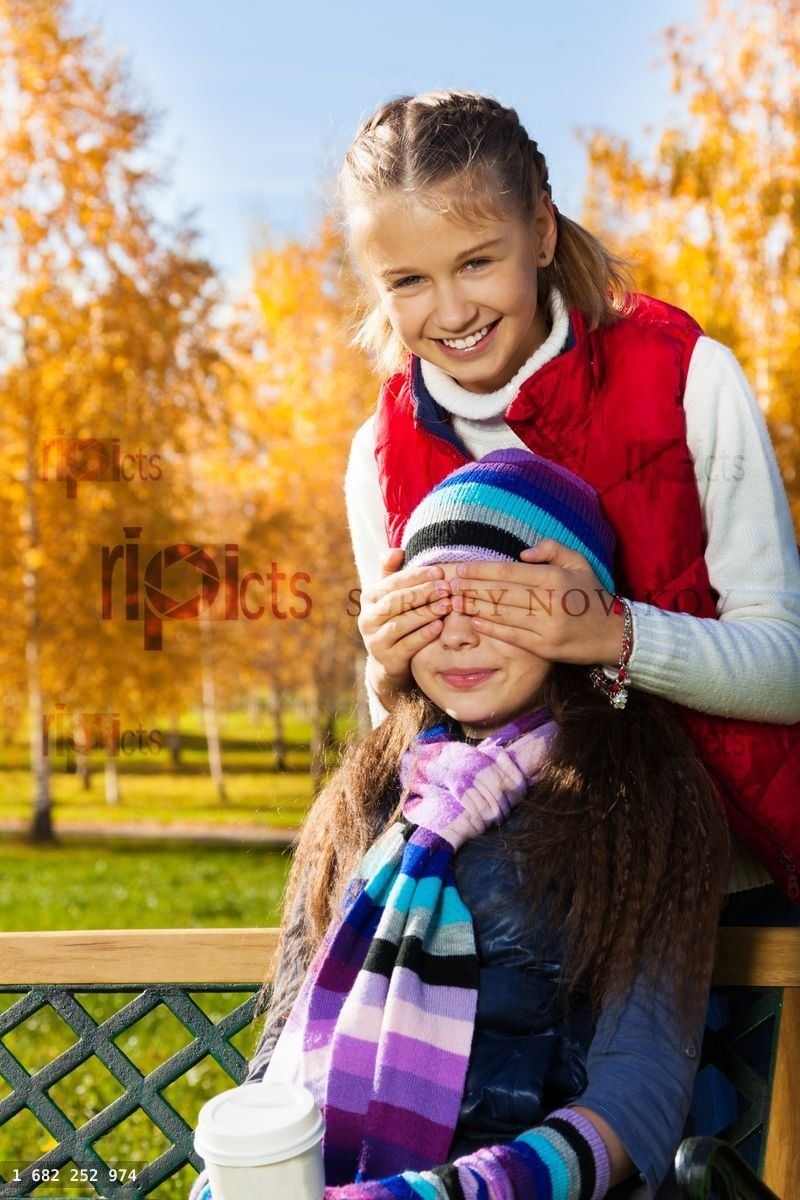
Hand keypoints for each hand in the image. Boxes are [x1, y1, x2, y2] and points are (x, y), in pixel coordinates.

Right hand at [358, 548, 451, 705]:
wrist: (389, 659)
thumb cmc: (396, 618)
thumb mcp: (392, 594)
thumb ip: (393, 571)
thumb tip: (396, 550)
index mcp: (369, 598)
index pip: (393, 582)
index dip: (417, 576)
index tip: (440, 572)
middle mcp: (367, 618)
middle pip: (395, 602)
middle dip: (422, 593)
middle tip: (446, 588)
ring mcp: (375, 640)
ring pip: (400, 623)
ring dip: (425, 613)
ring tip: (447, 605)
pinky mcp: (387, 659)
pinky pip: (407, 645)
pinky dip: (423, 635)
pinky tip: (440, 626)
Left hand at [445, 539, 625, 665]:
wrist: (614, 634)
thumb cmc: (592, 595)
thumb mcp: (578, 563)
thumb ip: (551, 549)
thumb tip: (521, 555)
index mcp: (555, 578)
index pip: (509, 573)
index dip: (481, 571)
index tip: (460, 569)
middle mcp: (550, 601)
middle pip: (501, 593)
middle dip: (471, 589)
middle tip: (449, 586)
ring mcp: (547, 626)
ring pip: (503, 614)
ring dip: (475, 607)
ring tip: (455, 602)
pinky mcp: (546, 647)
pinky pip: (513, 636)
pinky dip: (492, 628)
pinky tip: (475, 621)